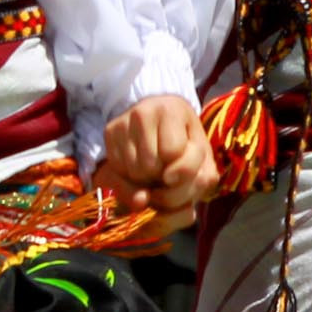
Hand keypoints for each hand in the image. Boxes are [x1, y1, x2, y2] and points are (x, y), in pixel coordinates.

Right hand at [100, 92, 219, 217]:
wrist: (163, 123)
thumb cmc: (188, 144)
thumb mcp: (202, 161)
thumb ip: (193, 183)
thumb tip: (141, 201)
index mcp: (174, 110)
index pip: (173, 153)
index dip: (181, 172)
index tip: (182, 171)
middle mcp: (144, 110)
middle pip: (151, 167)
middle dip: (163, 179)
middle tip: (168, 170)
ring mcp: (123, 120)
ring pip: (134, 171)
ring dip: (147, 180)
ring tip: (156, 166)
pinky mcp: (109, 131)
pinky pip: (117, 169)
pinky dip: (131, 175)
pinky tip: (141, 163)